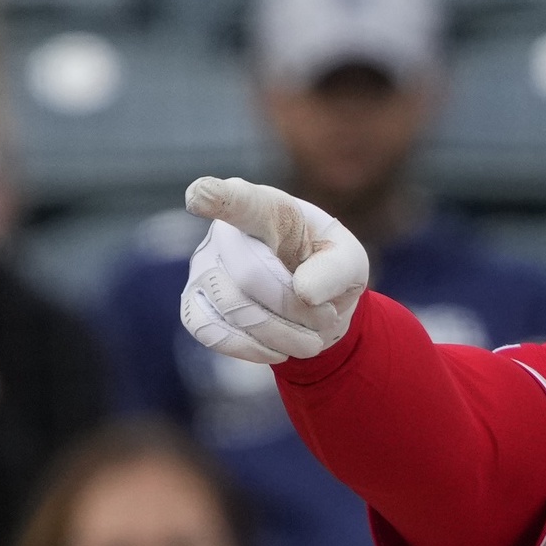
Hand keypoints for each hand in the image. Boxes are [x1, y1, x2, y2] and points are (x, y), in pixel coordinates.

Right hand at [179, 176, 367, 364]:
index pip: (239, 202)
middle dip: (295, 308)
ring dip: (282, 335)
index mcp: (267, 210)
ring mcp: (204, 268)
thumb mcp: (350, 262)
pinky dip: (251, 349)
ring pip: (234, 309)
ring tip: (310, 339)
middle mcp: (225, 234)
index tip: (200, 195)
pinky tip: (277, 350)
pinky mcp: (194, 304)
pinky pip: (211, 333)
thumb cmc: (328, 268)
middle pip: (250, 276)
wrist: (313, 304)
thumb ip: (335, 269)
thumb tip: (303, 292)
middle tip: (326, 318)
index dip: (217, 198)